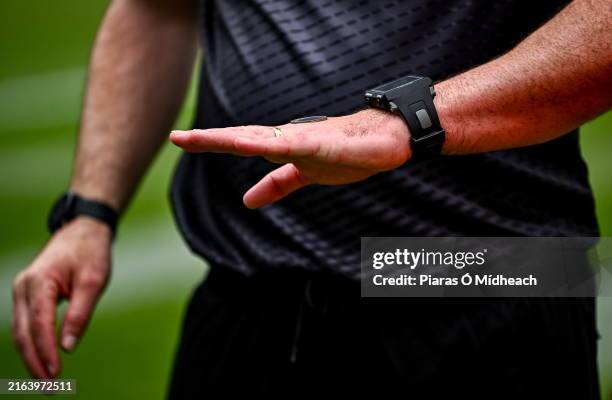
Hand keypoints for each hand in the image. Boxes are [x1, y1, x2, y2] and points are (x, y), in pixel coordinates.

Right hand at [12, 217, 111, 377]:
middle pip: (23, 333)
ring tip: (47, 380)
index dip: (46, 350)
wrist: (83, 231)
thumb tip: (68, 346)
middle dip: (35, 361)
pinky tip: (43, 360)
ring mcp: (22, 291)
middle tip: (50, 387)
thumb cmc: (90, 253)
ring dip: (32, 356)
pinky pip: (25, 325)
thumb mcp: (94, 281)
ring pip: (20, 331)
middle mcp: (23, 288)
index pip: (39, 324)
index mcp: (39, 282)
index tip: (56, 372)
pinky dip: (32, 344)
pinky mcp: (28, 296)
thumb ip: (80, 313)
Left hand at [170, 108, 410, 207]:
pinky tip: (246, 143)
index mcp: (279, 145)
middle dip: (207, 139)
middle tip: (176, 138)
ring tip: (198, 138)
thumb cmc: (345, 152)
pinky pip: (290, 146)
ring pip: (258, 139)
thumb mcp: (303, 175)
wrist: (382, 140)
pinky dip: (267, 144)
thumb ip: (276, 186)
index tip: (181, 140)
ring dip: (228, 138)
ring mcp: (301, 140)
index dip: (210, 142)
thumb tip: (246, 202)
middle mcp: (285, 138)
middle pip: (240, 138)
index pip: (238, 143)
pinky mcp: (319, 145)